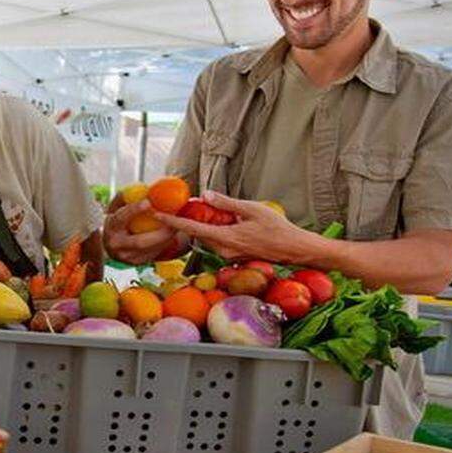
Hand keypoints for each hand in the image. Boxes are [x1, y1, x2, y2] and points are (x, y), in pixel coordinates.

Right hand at [103, 199, 182, 264]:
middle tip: (174, 220)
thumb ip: (127, 197)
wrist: (112, 243)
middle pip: (140, 241)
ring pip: (150, 250)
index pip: (121, 218)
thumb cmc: (117, 221)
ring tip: (177, 226)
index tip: (148, 202)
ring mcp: (126, 256)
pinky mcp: (136, 262)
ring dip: (166, 238)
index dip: (134, 210)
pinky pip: (154, 254)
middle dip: (160, 232)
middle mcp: (116, 244)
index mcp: (111, 227)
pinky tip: (171, 235)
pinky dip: (165, 244)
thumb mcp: (116, 207)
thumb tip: (143, 189)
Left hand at [153, 191, 320, 263]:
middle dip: (188, 220)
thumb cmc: (278, 229)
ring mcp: (228, 256)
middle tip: (185, 204)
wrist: (295, 250)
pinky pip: (218, 241)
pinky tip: (223, 220)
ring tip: (205, 209)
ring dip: (203, 225)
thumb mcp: (252, 209)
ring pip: (208, 238)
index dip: (172, 221)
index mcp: (226, 238)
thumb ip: (226, 203)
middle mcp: (223, 250)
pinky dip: (215, 230)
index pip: (192, 229)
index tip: (156, 214)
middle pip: (197, 234)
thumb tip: (205, 195)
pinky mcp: (234, 257)